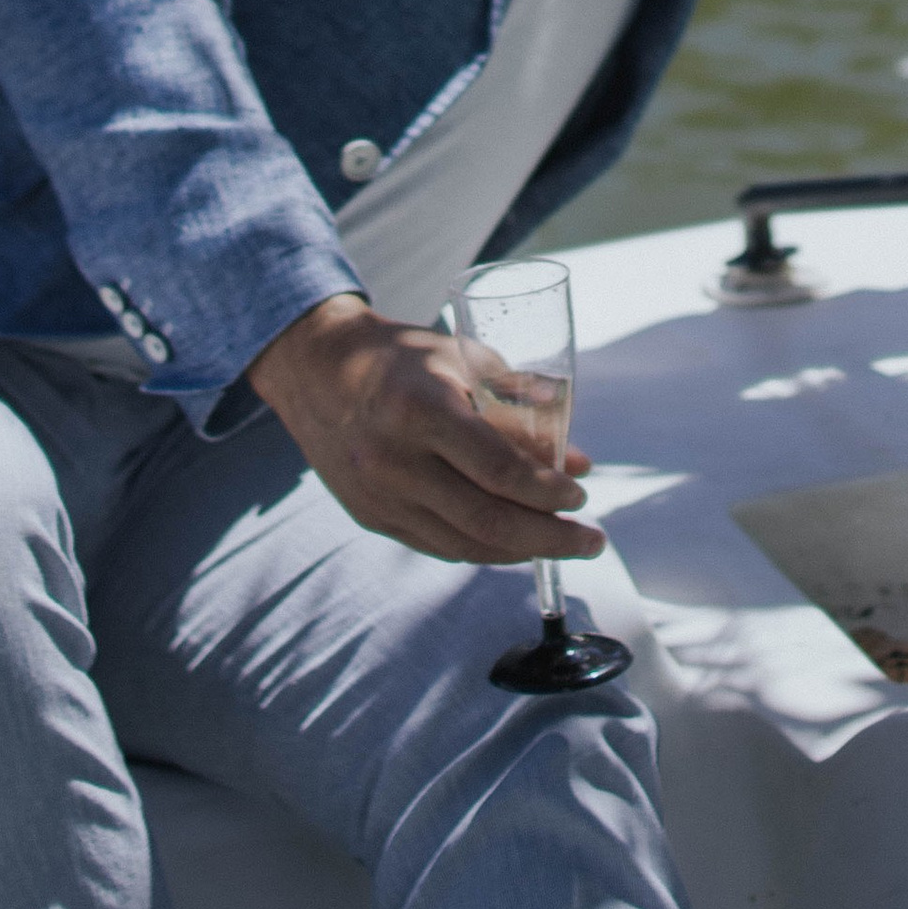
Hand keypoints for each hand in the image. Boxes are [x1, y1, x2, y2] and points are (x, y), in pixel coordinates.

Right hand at [248, 294, 602, 565]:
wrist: (316, 370)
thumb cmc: (401, 356)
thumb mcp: (462, 357)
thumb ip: (520, 405)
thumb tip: (576, 461)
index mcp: (421, 410)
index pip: (497, 468)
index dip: (545, 490)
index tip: (580, 495)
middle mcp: (395, 461)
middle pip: (486, 519)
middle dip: (549, 538)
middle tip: (591, 541)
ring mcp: (379, 496)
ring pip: (463, 544)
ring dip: (521, 551)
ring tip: (562, 544)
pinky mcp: (370, 517)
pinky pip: (437, 546)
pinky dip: (483, 549)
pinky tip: (514, 542)